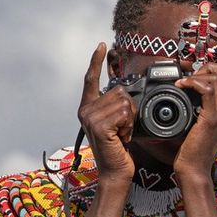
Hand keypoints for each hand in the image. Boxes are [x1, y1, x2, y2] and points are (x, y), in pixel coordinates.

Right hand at [77, 42, 136, 183]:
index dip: (96, 61)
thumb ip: (115, 106)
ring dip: (130, 120)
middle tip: (123, 128)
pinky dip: (129, 126)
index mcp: (88, 107)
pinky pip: (124, 113)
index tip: (102, 45)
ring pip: (124, 102)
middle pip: (118, 90)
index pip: (91, 78)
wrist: (115, 172)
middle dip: (129, 109)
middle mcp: (85, 111)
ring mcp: (90, 118)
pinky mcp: (99, 126)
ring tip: (122, 134)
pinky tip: (122, 137)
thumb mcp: (116, 123)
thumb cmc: (118, 149)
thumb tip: (124, 92)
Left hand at [172, 62, 216, 179]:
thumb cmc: (196, 152)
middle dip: (211, 67)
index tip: (200, 77)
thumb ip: (205, 111)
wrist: (195, 169)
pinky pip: (207, 88)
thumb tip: (192, 96)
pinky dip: (192, 82)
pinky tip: (182, 86)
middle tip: (194, 76)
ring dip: (199, 74)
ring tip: (185, 82)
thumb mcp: (204, 127)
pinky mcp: (212, 118)